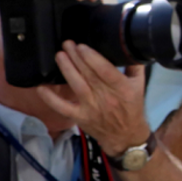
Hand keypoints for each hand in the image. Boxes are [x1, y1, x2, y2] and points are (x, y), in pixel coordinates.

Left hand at [37, 41, 149, 157]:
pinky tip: (42, 87)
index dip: (92, 58)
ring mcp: (92, 108)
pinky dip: (51, 98)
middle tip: (67, 44)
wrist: (126, 136)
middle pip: (89, 74)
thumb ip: (134, 66)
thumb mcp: (139, 85)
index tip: (82, 46)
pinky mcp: (80, 117)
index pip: (106, 70)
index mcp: (122, 89)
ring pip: (77, 86)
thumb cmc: (132, 107)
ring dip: (67, 70)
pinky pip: (62, 107)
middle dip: (76, 57)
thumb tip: (129, 45)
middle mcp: (107, 98)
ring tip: (60, 56)